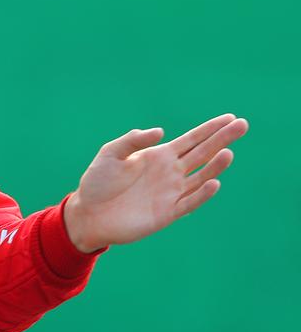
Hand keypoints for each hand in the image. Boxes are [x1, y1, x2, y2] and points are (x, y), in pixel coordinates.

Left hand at [64, 114, 248, 252]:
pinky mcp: (168, 213)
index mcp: (159, 156)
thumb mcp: (110, 154)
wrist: (89, 214)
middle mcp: (170, 173)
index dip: (210, 129)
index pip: (192, 139)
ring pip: (201, 176)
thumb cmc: (97, 182)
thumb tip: (161, 132)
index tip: (231, 117)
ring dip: (216, 165)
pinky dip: (202, 193)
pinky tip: (213, 182)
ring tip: (228, 152)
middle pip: (203, 153)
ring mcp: (171, 193)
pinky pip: (189, 202)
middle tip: (243, 124)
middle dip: (222, 139)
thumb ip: (132, 140)